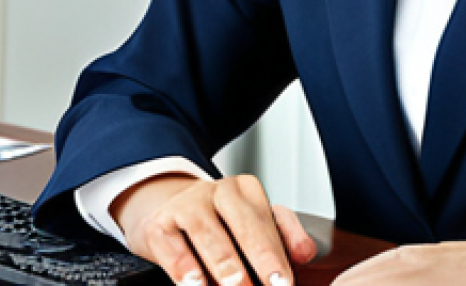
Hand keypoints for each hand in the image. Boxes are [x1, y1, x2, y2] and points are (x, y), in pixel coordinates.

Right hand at [110, 172, 316, 285]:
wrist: (168, 211)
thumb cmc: (219, 222)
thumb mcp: (253, 222)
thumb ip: (284, 235)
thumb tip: (306, 253)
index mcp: (246, 190)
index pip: (266, 222)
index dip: (277, 256)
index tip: (284, 283)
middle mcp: (218, 191)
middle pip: (241, 224)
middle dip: (256, 258)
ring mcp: (187, 205)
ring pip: (207, 234)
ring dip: (222, 265)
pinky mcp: (159, 224)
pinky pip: (172, 246)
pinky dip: (183, 268)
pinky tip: (193, 284)